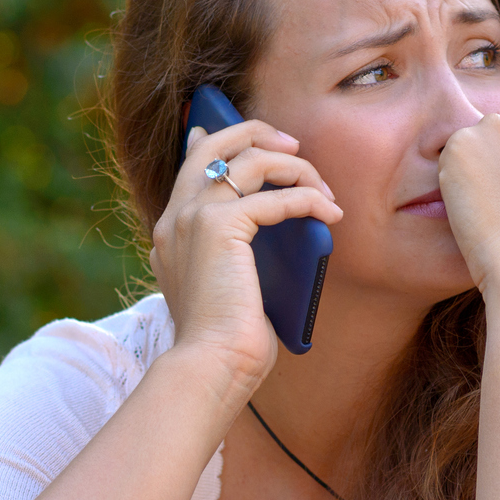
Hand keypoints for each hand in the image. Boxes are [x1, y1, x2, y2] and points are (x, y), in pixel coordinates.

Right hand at [150, 119, 342, 391]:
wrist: (210, 365)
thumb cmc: (223, 342)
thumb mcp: (224, 287)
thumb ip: (232, 254)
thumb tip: (268, 229)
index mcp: (170, 230)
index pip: (191, 163)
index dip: (222, 139)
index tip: (254, 137)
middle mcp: (175, 216)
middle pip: (215, 143)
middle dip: (258, 133)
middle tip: (293, 148)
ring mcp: (192, 217)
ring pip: (250, 160)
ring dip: (296, 168)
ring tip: (323, 191)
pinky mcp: (219, 226)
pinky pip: (275, 196)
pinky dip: (308, 200)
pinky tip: (329, 215)